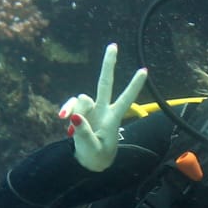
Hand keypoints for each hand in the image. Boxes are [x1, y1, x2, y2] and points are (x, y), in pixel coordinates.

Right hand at [58, 42, 147, 172]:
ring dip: (74, 108)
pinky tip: (63, 117)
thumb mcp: (92, 148)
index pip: (126, 99)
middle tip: (113, 45)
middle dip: (108, 64)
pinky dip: (66, 109)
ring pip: (81, 99)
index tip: (144, 70)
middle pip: (105, 83)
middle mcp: (103, 110)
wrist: (88, 162)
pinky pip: (71, 105)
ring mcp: (90, 110)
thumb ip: (84, 133)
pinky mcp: (79, 113)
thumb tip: (75, 116)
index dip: (134, 85)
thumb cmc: (96, 156)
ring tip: (69, 123)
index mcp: (113, 118)